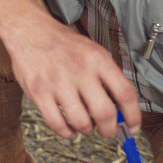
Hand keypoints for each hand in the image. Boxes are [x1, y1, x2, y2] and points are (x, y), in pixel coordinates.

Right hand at [5, 17, 140, 139]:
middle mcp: (80, 70)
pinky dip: (66, 132)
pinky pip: (57, 124)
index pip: (125, 93)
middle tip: (107, 130)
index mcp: (97, 59)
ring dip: (87, 129)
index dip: (133, 115)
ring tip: (84, 124)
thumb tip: (121, 108)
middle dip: (109, 129)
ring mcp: (58, 82)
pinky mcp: (39, 92)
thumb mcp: (92, 51)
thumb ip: (107, 76)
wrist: (29, 30)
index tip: (132, 126)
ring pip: (82, 122)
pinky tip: (68, 127)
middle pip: (105, 113)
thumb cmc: (63, 44)